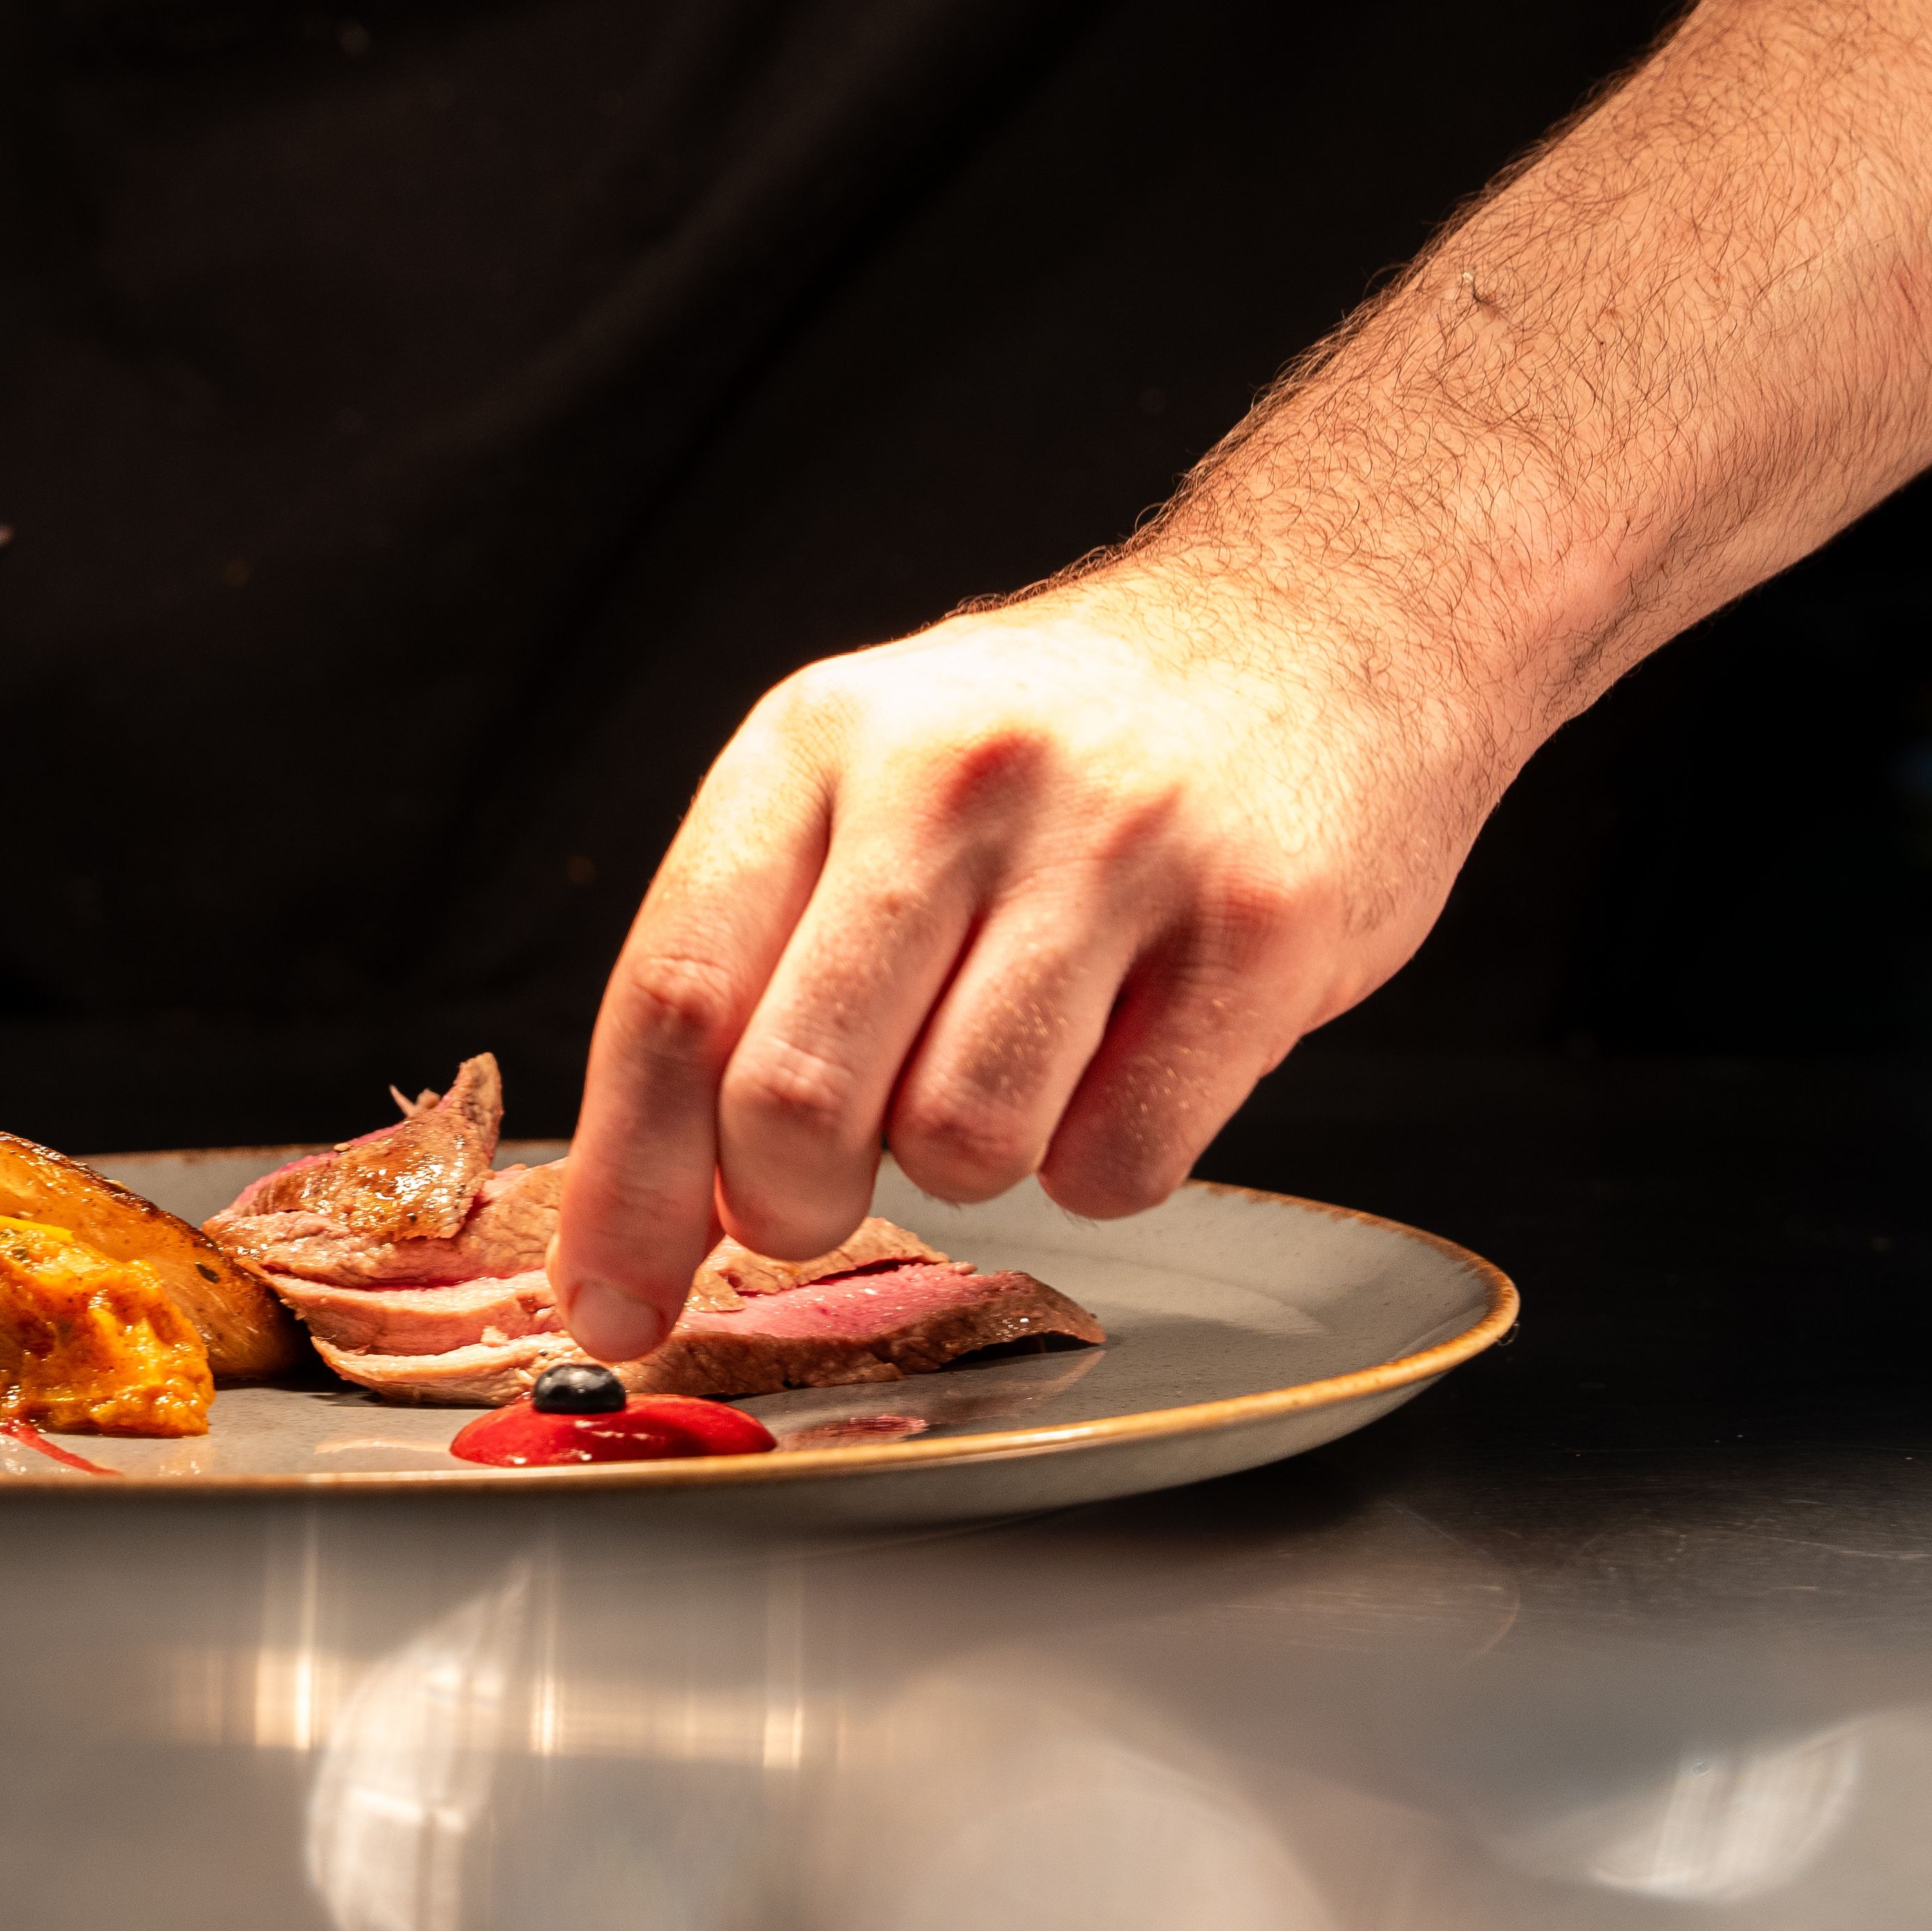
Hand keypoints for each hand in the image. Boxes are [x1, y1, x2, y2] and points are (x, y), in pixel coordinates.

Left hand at [543, 567, 1501, 1358]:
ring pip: (958, 1148)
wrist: (1322, 621)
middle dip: (788, 1202)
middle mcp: (949, 777)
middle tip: (825, 1188)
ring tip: (1012, 1056)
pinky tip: (1125, 1055)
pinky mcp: (1254, 931)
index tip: (610, 1309)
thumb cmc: (1058, 745)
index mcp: (813, 744)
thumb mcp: (863, 780)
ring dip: (965, 1164)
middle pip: (791, 1099)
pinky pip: (1115, 1166)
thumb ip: (748, 960)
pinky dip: (1100, 1163)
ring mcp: (1111, 848)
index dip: (626, 1188)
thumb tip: (641, 1205)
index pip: (670, 998)